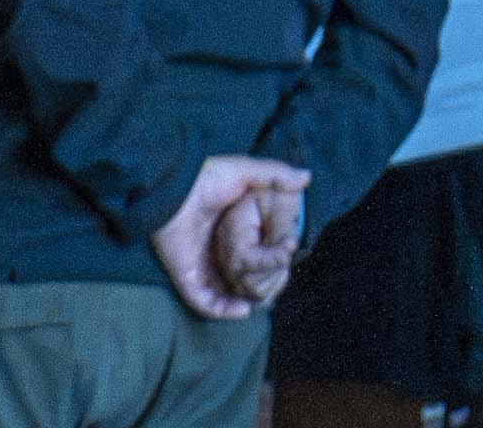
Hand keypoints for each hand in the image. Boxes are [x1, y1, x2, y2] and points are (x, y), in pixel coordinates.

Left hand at [153, 155, 298, 318]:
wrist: (175, 190)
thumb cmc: (206, 179)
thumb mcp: (246, 172)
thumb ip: (276, 175)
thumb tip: (307, 178)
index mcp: (230, 230)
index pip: (253, 253)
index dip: (270, 261)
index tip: (287, 263)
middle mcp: (216, 251)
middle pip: (240, 278)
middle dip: (259, 287)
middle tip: (276, 290)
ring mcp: (202, 266)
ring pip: (225, 295)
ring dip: (244, 303)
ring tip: (263, 303)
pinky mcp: (188, 277)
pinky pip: (206, 303)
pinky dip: (223, 310)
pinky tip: (242, 309)